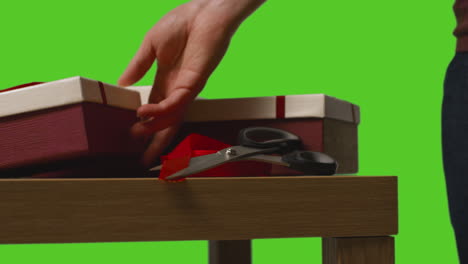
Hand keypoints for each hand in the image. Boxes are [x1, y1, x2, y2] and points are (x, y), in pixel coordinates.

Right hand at [118, 0, 264, 166]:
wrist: (203, 11)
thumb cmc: (182, 23)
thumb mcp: (150, 46)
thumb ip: (137, 66)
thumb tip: (121, 83)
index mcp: (166, 81)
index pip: (153, 110)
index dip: (143, 125)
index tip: (130, 137)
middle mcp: (177, 89)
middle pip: (164, 122)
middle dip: (153, 141)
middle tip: (140, 158)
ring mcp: (186, 88)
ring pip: (171, 117)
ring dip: (153, 129)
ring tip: (136, 135)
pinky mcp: (194, 82)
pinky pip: (177, 102)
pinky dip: (161, 110)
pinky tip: (144, 112)